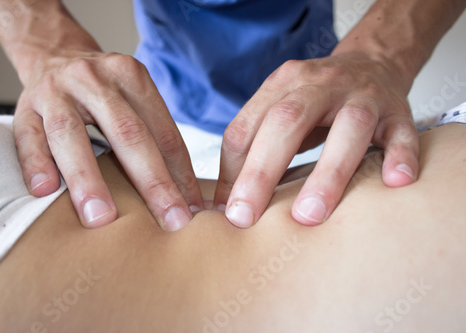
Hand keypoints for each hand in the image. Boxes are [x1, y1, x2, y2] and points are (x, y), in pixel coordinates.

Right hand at [14, 50, 202, 229]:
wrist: (56, 55)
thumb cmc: (103, 90)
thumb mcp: (133, 98)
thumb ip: (155, 136)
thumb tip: (184, 192)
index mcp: (132, 77)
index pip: (163, 132)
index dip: (181, 174)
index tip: (192, 210)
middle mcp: (95, 80)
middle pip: (127, 133)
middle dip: (152, 182)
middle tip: (169, 220)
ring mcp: (56, 91)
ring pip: (71, 135)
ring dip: (87, 179)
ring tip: (101, 218)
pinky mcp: (24, 107)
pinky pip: (28, 137)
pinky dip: (36, 164)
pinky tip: (44, 191)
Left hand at [214, 53, 418, 226]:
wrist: (372, 62)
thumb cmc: (317, 100)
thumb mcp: (279, 108)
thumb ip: (252, 146)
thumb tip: (226, 203)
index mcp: (283, 83)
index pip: (246, 126)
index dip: (232, 171)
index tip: (228, 212)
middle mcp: (321, 83)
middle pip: (287, 120)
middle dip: (262, 171)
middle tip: (247, 217)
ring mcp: (363, 95)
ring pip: (350, 127)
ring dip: (328, 172)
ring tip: (310, 215)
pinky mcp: (398, 111)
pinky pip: (403, 132)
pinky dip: (399, 156)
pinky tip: (395, 182)